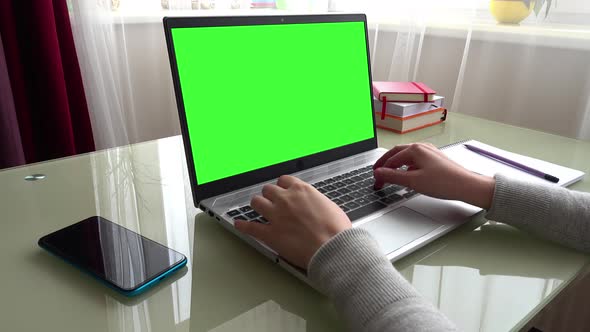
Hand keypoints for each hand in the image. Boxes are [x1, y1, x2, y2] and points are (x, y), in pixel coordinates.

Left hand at [234, 175, 351, 268]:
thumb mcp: (330, 207)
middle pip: (268, 190)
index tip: (283, 191)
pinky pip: (250, 227)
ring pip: (257, 202)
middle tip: (272, 202)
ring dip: (258, 206)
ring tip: (258, 209)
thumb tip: (316, 206)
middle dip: (270, 196)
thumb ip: (316, 203)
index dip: (283, 187)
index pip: (284, 180)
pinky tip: (239, 224)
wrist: (332, 248)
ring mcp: (276, 215)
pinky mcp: (270, 234)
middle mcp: (286, 199)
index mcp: (302, 190)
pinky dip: (243, 225)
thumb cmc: (336, 230)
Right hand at [373, 143, 494, 208]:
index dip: (381, 170)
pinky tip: (408, 174)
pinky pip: (416, 160)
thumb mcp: (413, 181)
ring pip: (407, 156)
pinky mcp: (435, 160)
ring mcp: (430, 152)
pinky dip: (407, 166)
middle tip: (377, 173)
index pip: (391, 158)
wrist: (466, 186)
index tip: (376, 180)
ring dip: (396, 164)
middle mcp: (422, 147)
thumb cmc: (444, 182)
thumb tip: (378, 173)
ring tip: (390, 174)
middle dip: (386, 164)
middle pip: (397, 153)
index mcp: (415, 149)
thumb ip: (393, 176)